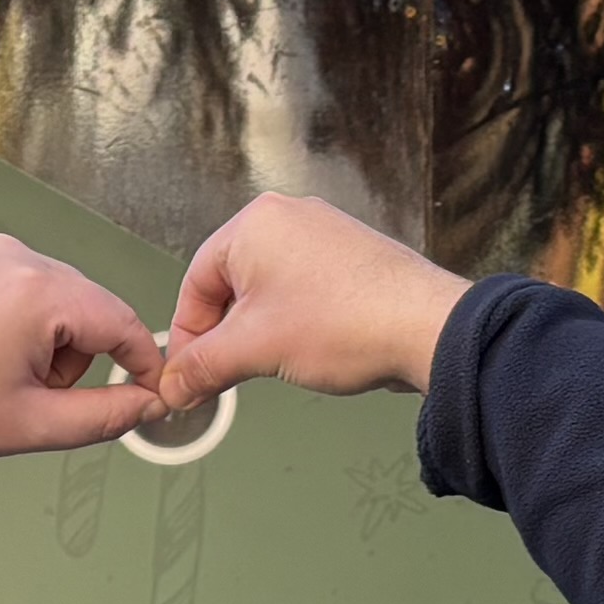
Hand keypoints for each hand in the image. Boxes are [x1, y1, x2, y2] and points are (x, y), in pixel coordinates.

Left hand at [0, 232, 175, 463]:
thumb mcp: (32, 425)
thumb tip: (148, 405)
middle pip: (87, 307)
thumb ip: (105, 416)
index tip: (148, 393)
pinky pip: (15, 284)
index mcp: (38, 293)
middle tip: (30, 397)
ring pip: (52, 296)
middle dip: (75, 358)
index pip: (121, 322)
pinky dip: (14, 320)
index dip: (142, 363)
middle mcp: (14, 255)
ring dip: (45, 339)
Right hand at [154, 193, 470, 409]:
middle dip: (223, 336)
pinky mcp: (352, 256)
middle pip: (230, 284)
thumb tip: (175, 386)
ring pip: (268, 289)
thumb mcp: (255, 350)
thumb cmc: (344, 324)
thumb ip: (204, 367)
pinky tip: (306, 350)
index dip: (186, 337)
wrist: (428, 328)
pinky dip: (293, 321)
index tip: (186, 376)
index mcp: (254, 224)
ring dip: (258, 332)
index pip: (196, 283)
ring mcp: (325, 234)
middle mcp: (289, 217)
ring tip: (268, 366)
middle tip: (221, 379)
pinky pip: (304, 288)